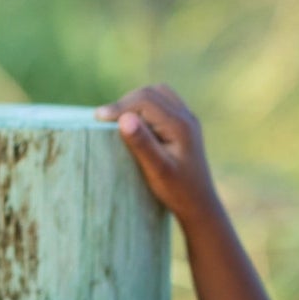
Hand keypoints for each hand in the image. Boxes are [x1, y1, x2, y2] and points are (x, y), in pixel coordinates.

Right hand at [93, 84, 214, 224]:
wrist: (200, 205)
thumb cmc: (178, 191)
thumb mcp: (157, 170)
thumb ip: (142, 144)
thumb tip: (124, 118)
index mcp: (180, 125)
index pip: (145, 101)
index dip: (119, 106)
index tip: (98, 118)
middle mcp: (187, 117)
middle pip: (151, 93)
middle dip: (126, 102)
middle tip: (106, 120)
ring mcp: (188, 119)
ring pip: (157, 94)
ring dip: (136, 102)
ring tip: (119, 119)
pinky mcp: (185, 125)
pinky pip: (163, 103)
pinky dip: (146, 106)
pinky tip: (136, 123)